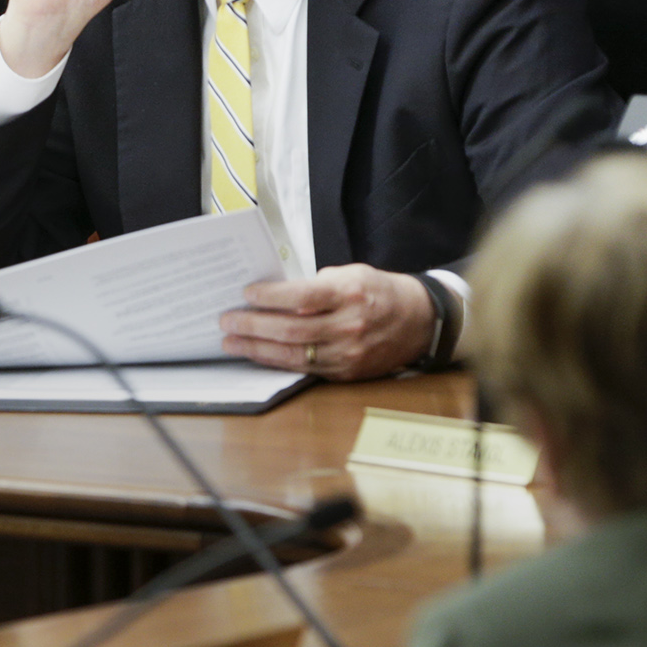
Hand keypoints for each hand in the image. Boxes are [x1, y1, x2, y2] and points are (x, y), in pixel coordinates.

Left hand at [219, 264, 437, 380]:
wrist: (419, 321)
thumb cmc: (378, 291)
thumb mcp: (351, 273)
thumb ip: (316, 284)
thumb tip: (274, 294)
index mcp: (350, 294)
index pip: (302, 297)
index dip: (270, 298)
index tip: (246, 294)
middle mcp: (350, 326)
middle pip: (292, 330)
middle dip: (253, 326)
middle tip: (227, 321)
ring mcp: (349, 353)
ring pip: (294, 355)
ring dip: (257, 349)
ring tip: (232, 342)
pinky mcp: (347, 373)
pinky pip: (305, 369)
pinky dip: (277, 362)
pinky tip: (258, 354)